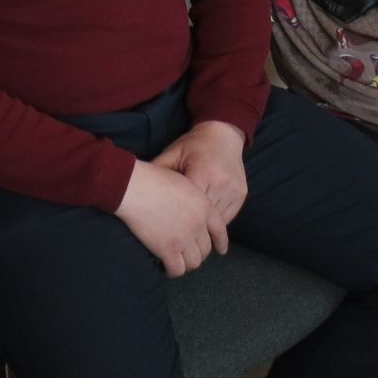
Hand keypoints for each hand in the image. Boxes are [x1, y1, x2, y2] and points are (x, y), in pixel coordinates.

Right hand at [114, 159, 216, 276]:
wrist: (135, 187)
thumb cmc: (153, 179)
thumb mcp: (183, 182)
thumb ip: (193, 199)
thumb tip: (189, 210)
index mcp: (204, 206)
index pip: (220, 230)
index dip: (221, 242)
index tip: (220, 250)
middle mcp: (198, 224)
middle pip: (205, 249)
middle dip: (199, 253)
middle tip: (188, 254)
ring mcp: (184, 238)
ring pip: (194, 262)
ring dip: (187, 264)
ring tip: (177, 261)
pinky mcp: (168, 249)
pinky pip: (177, 269)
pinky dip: (173, 271)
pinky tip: (166, 267)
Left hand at [152, 120, 247, 238]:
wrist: (224, 135)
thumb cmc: (194, 145)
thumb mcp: (173, 153)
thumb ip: (158, 170)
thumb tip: (135, 185)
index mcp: (203, 173)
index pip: (188, 204)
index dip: (177, 218)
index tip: (166, 230)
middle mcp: (221, 184)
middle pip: (204, 216)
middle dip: (191, 229)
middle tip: (176, 242)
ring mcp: (234, 191)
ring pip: (218, 221)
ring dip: (205, 231)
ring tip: (190, 242)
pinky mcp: (241, 195)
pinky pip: (228, 216)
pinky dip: (216, 224)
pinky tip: (205, 230)